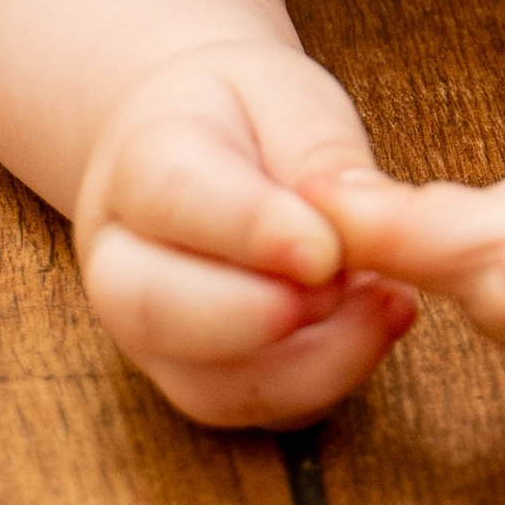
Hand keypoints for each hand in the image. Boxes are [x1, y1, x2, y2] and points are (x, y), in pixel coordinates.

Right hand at [76, 40, 414, 430]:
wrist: (203, 142)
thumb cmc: (247, 114)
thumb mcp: (286, 94)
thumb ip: (317, 152)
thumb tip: (356, 222)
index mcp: (135, 161)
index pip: (170, 197)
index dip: (249, 229)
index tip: (322, 249)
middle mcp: (121, 259)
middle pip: (154, 309)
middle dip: (255, 314)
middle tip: (341, 287)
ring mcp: (151, 335)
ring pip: (208, 384)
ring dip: (308, 360)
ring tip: (382, 302)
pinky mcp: (200, 381)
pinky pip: (256, 411)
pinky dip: (324, 381)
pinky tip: (376, 324)